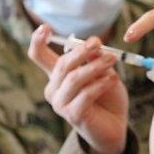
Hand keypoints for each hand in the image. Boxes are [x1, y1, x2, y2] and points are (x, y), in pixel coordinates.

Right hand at [28, 25, 128, 153]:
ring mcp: (60, 104)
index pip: (39, 56)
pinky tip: (114, 79)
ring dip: (94, 67)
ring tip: (112, 60)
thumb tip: (93, 44)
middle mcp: (54, 89)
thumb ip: (94, 60)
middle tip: (98, 43)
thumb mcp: (102, 72)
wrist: (115, 125)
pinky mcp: (72, 115)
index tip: (44, 27)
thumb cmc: (107, 96)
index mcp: (57, 75)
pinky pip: (86, 94)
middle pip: (61, 65)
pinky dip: (101, 84)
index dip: (38, 41)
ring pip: (74, 79)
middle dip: (80, 52)